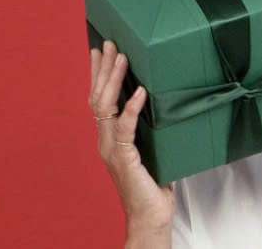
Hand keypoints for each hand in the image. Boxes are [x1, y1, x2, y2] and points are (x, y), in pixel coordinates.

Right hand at [89, 40, 173, 246]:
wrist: (150, 216)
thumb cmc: (155, 185)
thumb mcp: (153, 149)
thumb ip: (150, 129)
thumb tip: (164, 103)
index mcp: (109, 138)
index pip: (98, 100)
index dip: (99, 75)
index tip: (100, 51)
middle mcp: (105, 141)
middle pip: (97, 97)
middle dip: (103, 69)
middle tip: (110, 44)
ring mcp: (111, 150)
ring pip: (105, 107)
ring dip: (114, 80)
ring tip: (123, 58)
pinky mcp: (124, 158)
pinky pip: (125, 128)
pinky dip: (132, 108)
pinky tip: (140, 92)